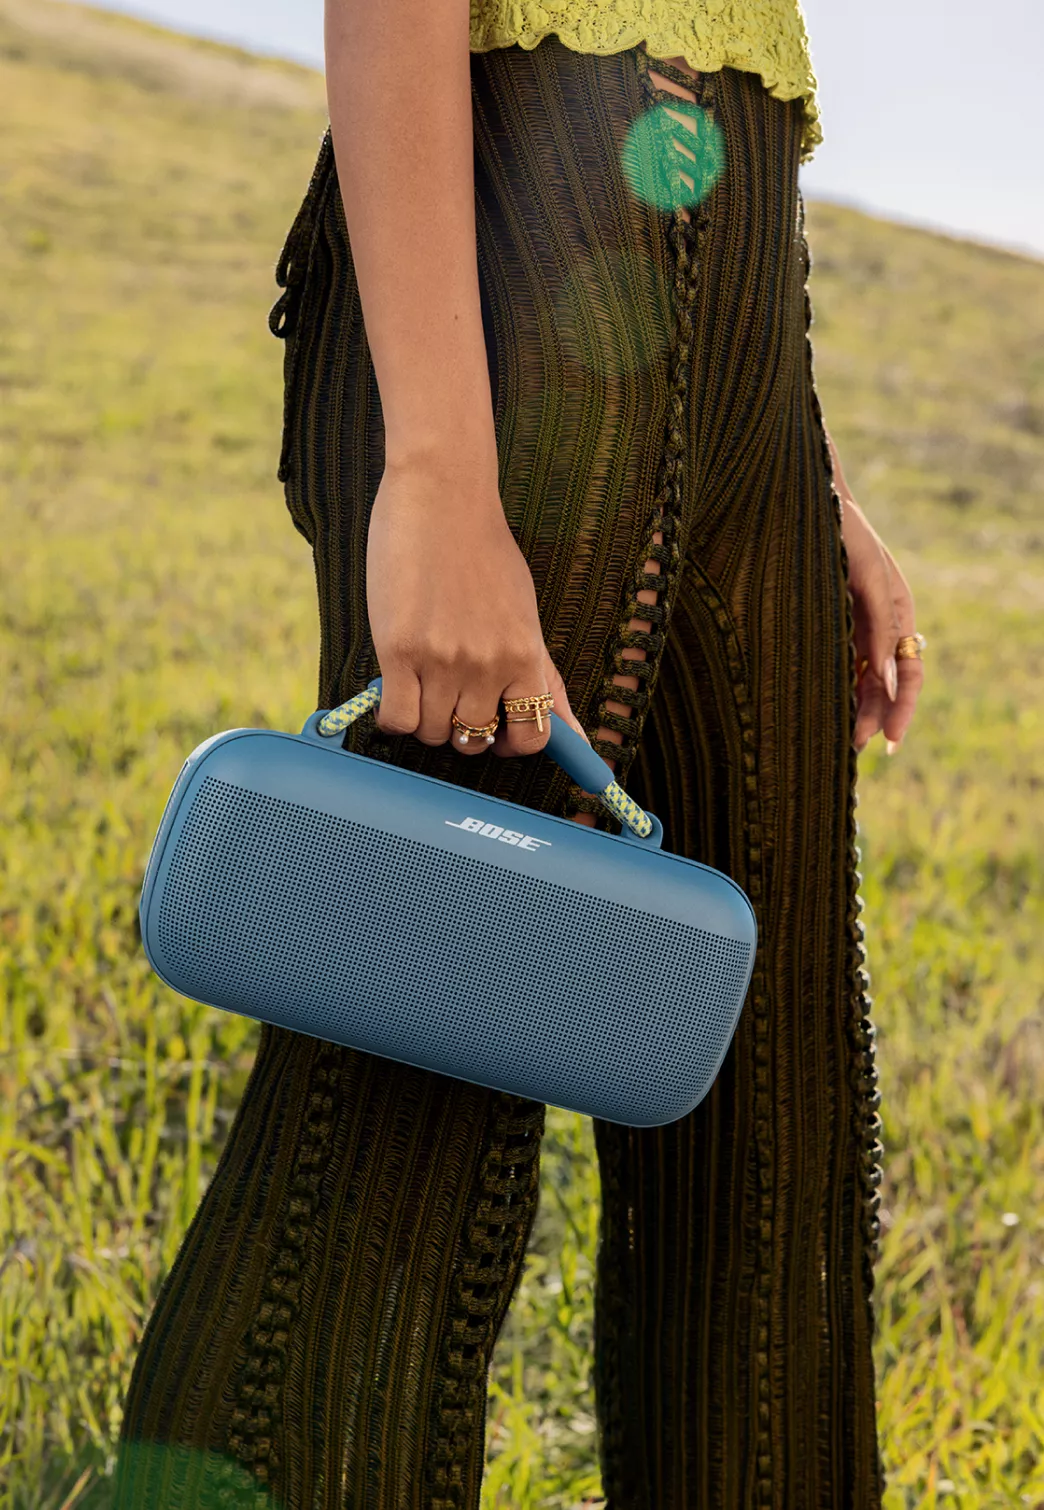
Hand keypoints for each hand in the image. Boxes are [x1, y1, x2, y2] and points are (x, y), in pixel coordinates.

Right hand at [365, 447, 588, 756]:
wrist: (443, 495)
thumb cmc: (484, 554)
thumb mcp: (526, 616)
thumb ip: (546, 678)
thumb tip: (577, 737)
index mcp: (526, 655)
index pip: (533, 737)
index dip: (512, 743)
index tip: (495, 729)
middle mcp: (489, 664)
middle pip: (473, 739)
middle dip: (461, 728)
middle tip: (450, 694)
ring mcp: (443, 660)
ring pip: (432, 734)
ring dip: (425, 719)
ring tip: (421, 682)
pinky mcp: (399, 651)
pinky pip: (396, 720)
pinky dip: (393, 716)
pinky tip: (395, 687)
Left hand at [838, 492, 924, 753]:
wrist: (797, 497)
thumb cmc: (836, 527)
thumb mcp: (864, 573)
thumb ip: (879, 625)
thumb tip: (891, 679)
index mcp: (897, 609)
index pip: (909, 673)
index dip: (900, 709)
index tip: (886, 743)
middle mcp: (877, 620)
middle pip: (883, 682)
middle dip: (871, 716)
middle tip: (850, 749)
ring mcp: (851, 620)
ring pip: (858, 676)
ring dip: (851, 706)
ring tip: (834, 739)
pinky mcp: (824, 618)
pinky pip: (834, 661)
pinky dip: (831, 686)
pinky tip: (817, 707)